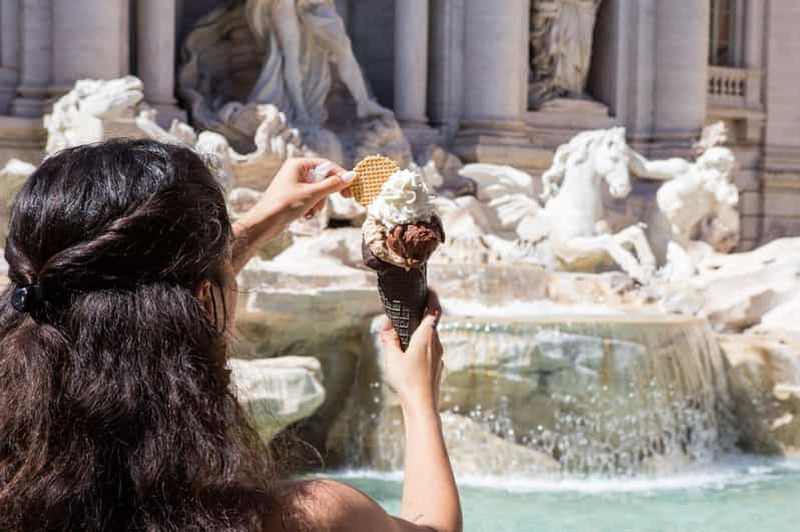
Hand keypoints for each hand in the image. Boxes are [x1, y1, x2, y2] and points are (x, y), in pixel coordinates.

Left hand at [230, 158, 353, 272]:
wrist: (264, 223)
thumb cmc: (285, 205)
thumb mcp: (313, 194)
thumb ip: (333, 184)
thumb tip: (352, 176)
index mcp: (298, 164)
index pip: (326, 165)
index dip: (340, 175)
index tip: (352, 186)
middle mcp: (296, 172)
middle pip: (323, 178)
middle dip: (328, 192)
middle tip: (346, 198)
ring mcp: (294, 185)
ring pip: (318, 191)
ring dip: (320, 202)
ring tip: (312, 211)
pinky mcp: (293, 197)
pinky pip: (311, 199)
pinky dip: (312, 207)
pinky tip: (306, 215)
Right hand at [380, 290, 443, 413]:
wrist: (422, 406)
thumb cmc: (407, 380)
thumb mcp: (392, 358)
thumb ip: (389, 339)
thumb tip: (385, 324)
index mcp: (427, 337)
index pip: (434, 311)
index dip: (432, 298)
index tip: (428, 290)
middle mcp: (436, 344)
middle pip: (431, 324)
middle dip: (420, 318)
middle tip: (406, 314)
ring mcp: (439, 357)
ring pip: (430, 339)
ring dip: (419, 334)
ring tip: (404, 337)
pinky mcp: (437, 368)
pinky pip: (430, 351)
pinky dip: (421, 347)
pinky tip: (409, 356)